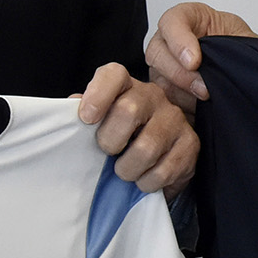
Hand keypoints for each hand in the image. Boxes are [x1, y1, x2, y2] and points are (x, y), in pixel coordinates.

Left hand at [76, 63, 199, 196]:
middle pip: (128, 111)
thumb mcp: (100, 123)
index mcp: (126, 85)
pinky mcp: (191, 143)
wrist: (160, 156)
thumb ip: (83, 113)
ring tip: (125, 171)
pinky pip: (163, 171)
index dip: (98, 94)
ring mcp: (175, 118)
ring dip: (128, 169)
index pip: (113, 74)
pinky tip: (144, 178)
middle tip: (109, 153)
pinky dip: (147, 183)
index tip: (87, 118)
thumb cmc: (122, 137)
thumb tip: (67, 113)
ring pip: (146, 148)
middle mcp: (153, 95)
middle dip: (110, 142)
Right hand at [144, 2, 256, 111]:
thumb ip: (239, 45)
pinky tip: (198, 109)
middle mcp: (170, 40)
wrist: (240, 68)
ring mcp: (163, 65)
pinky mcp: (164, 88)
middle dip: (180, 74)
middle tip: (204, 89)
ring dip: (182, 94)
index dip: (179, 41)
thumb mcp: (244, 38)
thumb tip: (237, 62)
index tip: (194, 61)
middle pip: (157, 52)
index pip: (172, 21)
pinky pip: (163, 100)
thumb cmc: (238, 47)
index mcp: (191, 18)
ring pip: (158, 80)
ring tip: (205, 101)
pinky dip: (180, 107)